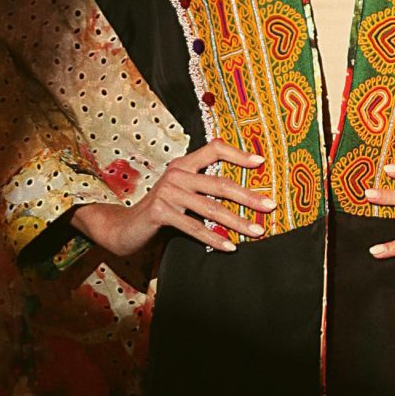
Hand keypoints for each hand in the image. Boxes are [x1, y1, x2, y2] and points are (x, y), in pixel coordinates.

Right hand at [71, 140, 275, 258]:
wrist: (124, 228)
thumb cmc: (160, 212)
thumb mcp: (181, 195)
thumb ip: (202, 189)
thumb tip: (243, 195)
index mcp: (183, 165)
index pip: (213, 149)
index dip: (238, 154)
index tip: (261, 162)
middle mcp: (176, 174)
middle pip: (219, 183)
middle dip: (248, 196)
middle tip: (270, 206)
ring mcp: (167, 192)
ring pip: (210, 207)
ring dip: (237, 222)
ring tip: (257, 231)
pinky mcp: (161, 212)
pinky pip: (194, 227)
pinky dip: (214, 238)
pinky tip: (230, 247)